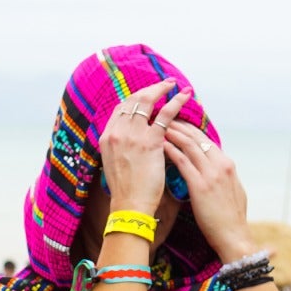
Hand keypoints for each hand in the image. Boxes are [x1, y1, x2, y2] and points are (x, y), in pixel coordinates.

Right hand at [99, 78, 187, 215]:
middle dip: (149, 89)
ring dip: (162, 89)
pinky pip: (165, 114)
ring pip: (147, 101)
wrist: (129, 206)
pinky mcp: (150, 141)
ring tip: (174, 85)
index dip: (135, 99)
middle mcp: (117, 132)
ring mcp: (133, 135)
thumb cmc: (126, 190)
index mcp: (107, 137)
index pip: (121, 108)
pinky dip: (176, 102)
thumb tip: (132, 138)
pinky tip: (184, 96)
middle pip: (133, 100)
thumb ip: (121, 147)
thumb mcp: (114, 164)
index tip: (147, 95)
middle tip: (163, 84)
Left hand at [161, 121, 253, 262]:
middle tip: (165, 118)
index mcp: (228, 164)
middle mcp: (221, 165)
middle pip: (198, 138)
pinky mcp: (200, 186)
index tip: (179, 125)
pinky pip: (183, 162)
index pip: (206, 141)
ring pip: (190, 146)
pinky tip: (161, 144)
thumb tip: (215, 169)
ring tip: (160, 126)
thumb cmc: (231, 219)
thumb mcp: (232, 191)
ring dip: (174, 133)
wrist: (234, 237)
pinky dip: (171, 151)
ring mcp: (211, 174)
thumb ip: (223, 177)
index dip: (191, 131)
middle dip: (180, 126)